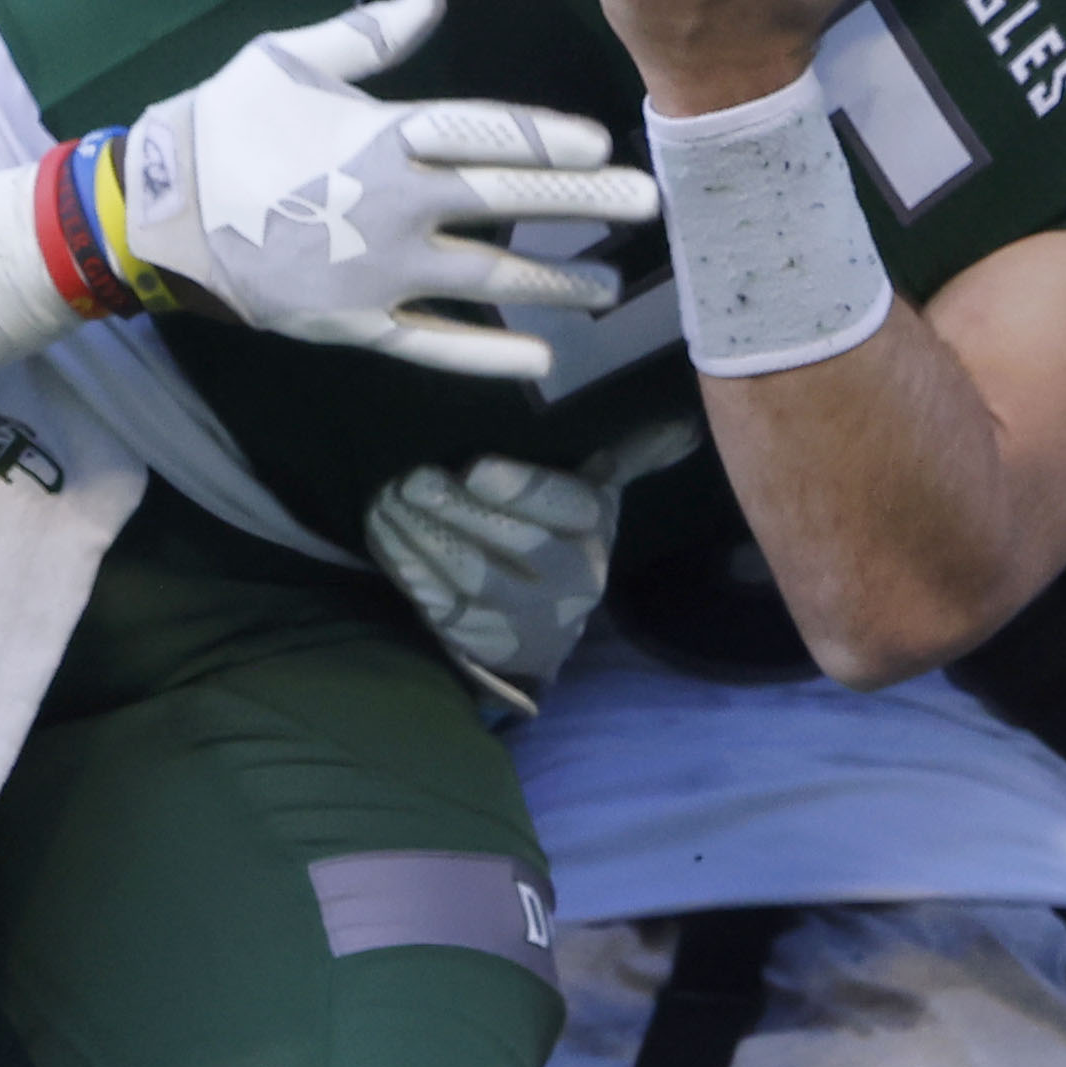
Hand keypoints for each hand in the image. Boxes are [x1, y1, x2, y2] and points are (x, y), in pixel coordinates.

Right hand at [118, 0, 659, 385]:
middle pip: (510, 203)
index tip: (603, 142)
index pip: (488, 134)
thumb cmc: (222, 122)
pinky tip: (542, 358)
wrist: (151, 211)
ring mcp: (379, 271)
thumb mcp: (289, 58)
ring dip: (555, 284)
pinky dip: (491, 353)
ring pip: (489, 280)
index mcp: (384, 134)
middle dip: (585, 203)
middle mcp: (394, 204)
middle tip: (648, 205)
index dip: (550, 139)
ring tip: (607, 289)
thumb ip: (370, 36)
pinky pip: (438, 343)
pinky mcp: (357, 323)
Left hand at [366, 425, 690, 703]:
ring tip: (386, 500)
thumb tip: (683, 426)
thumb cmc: (562, 541)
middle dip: (455, 509)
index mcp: (593, 533)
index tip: (476, 467)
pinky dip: (406, 569)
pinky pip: (438, 604)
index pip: (565, 507)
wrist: (548, 632)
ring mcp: (522, 616)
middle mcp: (567, 579)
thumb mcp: (597, 499)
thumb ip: (629, 453)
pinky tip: (383, 536)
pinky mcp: (480, 640)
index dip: (521, 488)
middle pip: (510, 543)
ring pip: (468, 575)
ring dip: (420, 537)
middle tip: (411, 478)